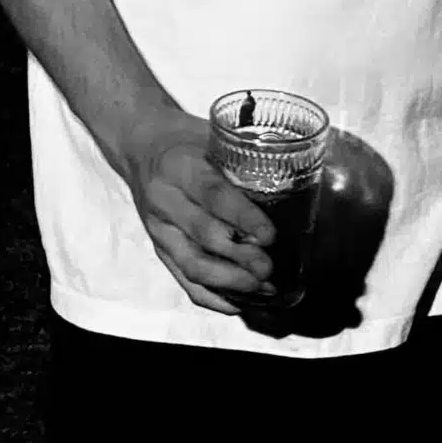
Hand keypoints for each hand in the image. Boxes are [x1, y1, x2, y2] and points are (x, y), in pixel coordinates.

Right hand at [118, 109, 276, 313]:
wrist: (141, 146)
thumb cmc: (189, 143)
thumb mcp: (213, 140)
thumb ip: (245, 165)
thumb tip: (300, 187)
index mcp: (180, 167)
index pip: (214, 195)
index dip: (244, 218)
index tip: (270, 236)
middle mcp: (164, 200)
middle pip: (205, 236)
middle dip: (241, 258)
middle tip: (270, 269)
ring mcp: (160, 230)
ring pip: (193, 265)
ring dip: (231, 282)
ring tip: (262, 288)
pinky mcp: (160, 249)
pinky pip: (184, 280)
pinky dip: (213, 297)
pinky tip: (238, 303)